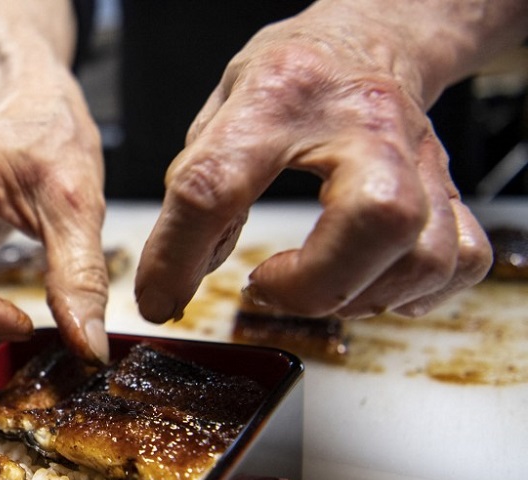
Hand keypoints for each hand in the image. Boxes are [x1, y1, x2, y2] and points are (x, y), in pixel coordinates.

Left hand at [135, 1, 499, 322]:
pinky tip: (367, 280)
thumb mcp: (222, 109)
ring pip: (423, 256)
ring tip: (310, 283)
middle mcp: (363, 121)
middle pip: (375, 219)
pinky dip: (412, 293)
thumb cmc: (292, 75)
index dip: (178, 257)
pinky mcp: (450, 187)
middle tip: (263, 286)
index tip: (161, 299)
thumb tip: (183, 273)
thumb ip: (200, 184)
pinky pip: (461, 263)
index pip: (217, 184)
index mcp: (280, 94)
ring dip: (356, 296)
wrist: (367, 37)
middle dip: (312, 284)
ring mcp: (418, 155)